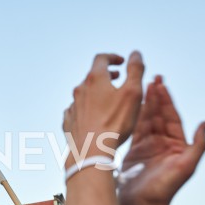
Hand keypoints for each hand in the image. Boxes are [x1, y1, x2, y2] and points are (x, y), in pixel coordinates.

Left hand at [63, 52, 144, 167]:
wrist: (90, 150)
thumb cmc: (115, 122)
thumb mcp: (133, 92)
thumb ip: (135, 70)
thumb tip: (135, 53)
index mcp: (95, 79)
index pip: (101, 58)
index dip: (112, 57)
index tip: (121, 62)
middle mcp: (80, 90)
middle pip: (91, 76)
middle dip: (106, 74)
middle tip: (117, 77)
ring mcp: (72, 106)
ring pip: (83, 93)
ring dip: (96, 92)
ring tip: (107, 98)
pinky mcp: (69, 122)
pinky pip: (76, 110)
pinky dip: (86, 107)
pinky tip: (92, 114)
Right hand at [119, 76, 204, 204]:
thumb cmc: (165, 188)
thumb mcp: (187, 166)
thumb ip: (198, 144)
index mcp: (176, 145)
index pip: (172, 117)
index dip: (167, 100)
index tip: (161, 83)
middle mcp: (162, 143)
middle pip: (159, 115)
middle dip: (156, 96)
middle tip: (152, 78)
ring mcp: (147, 147)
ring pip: (146, 120)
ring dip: (145, 103)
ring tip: (142, 86)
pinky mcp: (133, 151)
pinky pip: (134, 130)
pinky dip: (133, 117)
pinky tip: (131, 106)